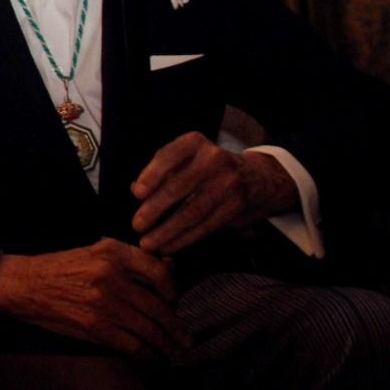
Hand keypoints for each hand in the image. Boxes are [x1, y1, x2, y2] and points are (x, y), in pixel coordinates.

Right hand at [0, 239, 189, 357]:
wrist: (26, 284)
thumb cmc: (63, 267)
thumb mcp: (97, 252)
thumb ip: (132, 261)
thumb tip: (170, 269)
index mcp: (112, 251)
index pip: (157, 270)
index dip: (173, 289)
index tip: (174, 300)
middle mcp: (110, 275)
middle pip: (157, 305)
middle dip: (176, 327)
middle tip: (185, 339)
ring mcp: (103, 302)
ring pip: (148, 329)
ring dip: (166, 344)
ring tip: (174, 351)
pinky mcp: (94, 325)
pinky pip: (131, 343)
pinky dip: (146, 353)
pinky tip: (151, 355)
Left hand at [131, 131, 297, 255]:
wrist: (254, 177)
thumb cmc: (204, 169)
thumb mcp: (185, 159)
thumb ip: (161, 172)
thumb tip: (136, 189)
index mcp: (194, 143)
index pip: (169, 156)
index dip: (152, 175)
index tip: (137, 194)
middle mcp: (213, 159)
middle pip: (179, 187)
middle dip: (155, 210)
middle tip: (137, 226)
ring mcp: (228, 182)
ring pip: (192, 211)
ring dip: (168, 231)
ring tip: (149, 243)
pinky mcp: (236, 206)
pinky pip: (206, 225)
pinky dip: (185, 238)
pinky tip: (170, 246)